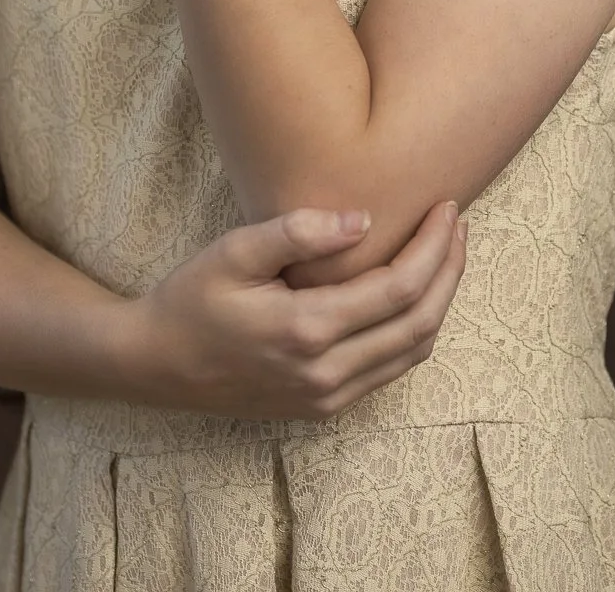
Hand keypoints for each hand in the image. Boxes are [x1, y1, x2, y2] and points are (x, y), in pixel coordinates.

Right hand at [130, 200, 468, 419]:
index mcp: (308, 330)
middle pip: (420, 323)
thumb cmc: (192, 298)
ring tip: (447, 252)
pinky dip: (416, 331)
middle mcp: (326, 373)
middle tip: (458, 223)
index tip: (447, 206)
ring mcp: (327, 396)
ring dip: (440, 301)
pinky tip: (415, 294)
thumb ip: (299, 232)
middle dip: (449, 270)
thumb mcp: (235, 251)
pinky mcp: (323, 407)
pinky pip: (389, 370)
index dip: (434, 247)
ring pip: (413, 353)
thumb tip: (364, 221)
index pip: (401, 288)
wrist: (156, 363)